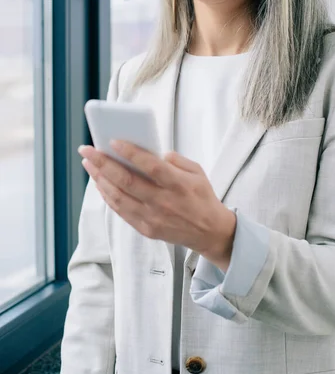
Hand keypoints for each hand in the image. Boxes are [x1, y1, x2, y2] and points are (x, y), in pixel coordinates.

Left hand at [78, 141, 236, 270]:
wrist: (209, 232)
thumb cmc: (202, 197)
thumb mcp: (198, 172)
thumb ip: (176, 160)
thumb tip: (153, 153)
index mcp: (178, 185)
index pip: (151, 167)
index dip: (131, 153)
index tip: (113, 141)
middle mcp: (163, 202)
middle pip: (127, 181)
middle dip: (103, 164)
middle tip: (87, 150)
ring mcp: (152, 218)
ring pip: (118, 197)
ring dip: (99, 179)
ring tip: (89, 163)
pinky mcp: (146, 229)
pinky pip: (121, 211)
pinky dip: (107, 196)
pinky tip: (100, 183)